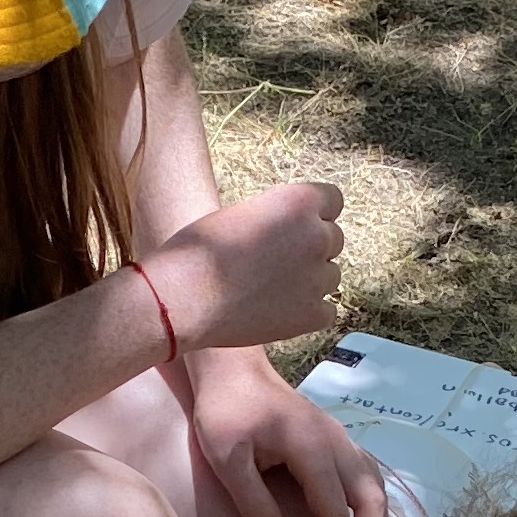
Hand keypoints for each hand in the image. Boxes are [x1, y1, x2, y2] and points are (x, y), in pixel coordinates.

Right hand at [137, 180, 347, 354]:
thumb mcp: (240, 213)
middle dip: (310, 248)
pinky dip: (308, 312)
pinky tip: (278, 311)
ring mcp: (317, 278)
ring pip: (330, 275)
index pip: (333, 201)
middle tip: (274, 262)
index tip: (292, 227)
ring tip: (269, 288)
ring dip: (310, 280)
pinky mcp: (311, 315)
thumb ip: (275, 218)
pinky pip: (326, 311)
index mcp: (299, 201)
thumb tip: (289, 233)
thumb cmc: (198, 251)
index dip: (312, 214)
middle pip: (333, 239)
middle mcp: (316, 236)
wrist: (183, 297)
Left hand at [188, 350, 388, 516]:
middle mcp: (337, 443)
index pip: (332, 510)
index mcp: (312, 447)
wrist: (233, 369)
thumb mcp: (226, 458)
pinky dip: (371, 507)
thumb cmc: (224, 410)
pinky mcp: (335, 441)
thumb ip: (252, 501)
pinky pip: (367, 477)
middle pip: (371, 501)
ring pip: (375, 489)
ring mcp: (340, 440)